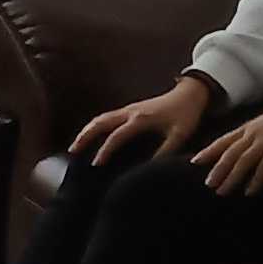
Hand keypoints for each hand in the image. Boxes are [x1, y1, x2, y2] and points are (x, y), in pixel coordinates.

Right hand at [66, 74, 215, 165]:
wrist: (190, 93)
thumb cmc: (186, 114)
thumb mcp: (180, 135)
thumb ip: (165, 151)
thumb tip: (150, 170)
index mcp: (141, 119)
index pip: (116, 136)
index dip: (105, 150)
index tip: (96, 164)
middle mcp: (131, 112)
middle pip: (101, 122)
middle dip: (85, 136)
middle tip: (73, 151)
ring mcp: (129, 109)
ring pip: (101, 118)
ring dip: (87, 130)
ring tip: (76, 145)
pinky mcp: (131, 109)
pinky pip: (107, 117)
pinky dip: (95, 126)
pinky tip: (92, 135)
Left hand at [193, 105, 262, 194]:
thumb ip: (252, 134)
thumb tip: (243, 146)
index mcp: (247, 127)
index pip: (223, 141)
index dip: (209, 151)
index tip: (195, 161)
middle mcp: (252, 134)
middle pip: (230, 153)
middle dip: (218, 169)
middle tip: (208, 184)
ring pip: (243, 161)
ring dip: (231, 177)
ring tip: (222, 191)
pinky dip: (256, 180)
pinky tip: (249, 192)